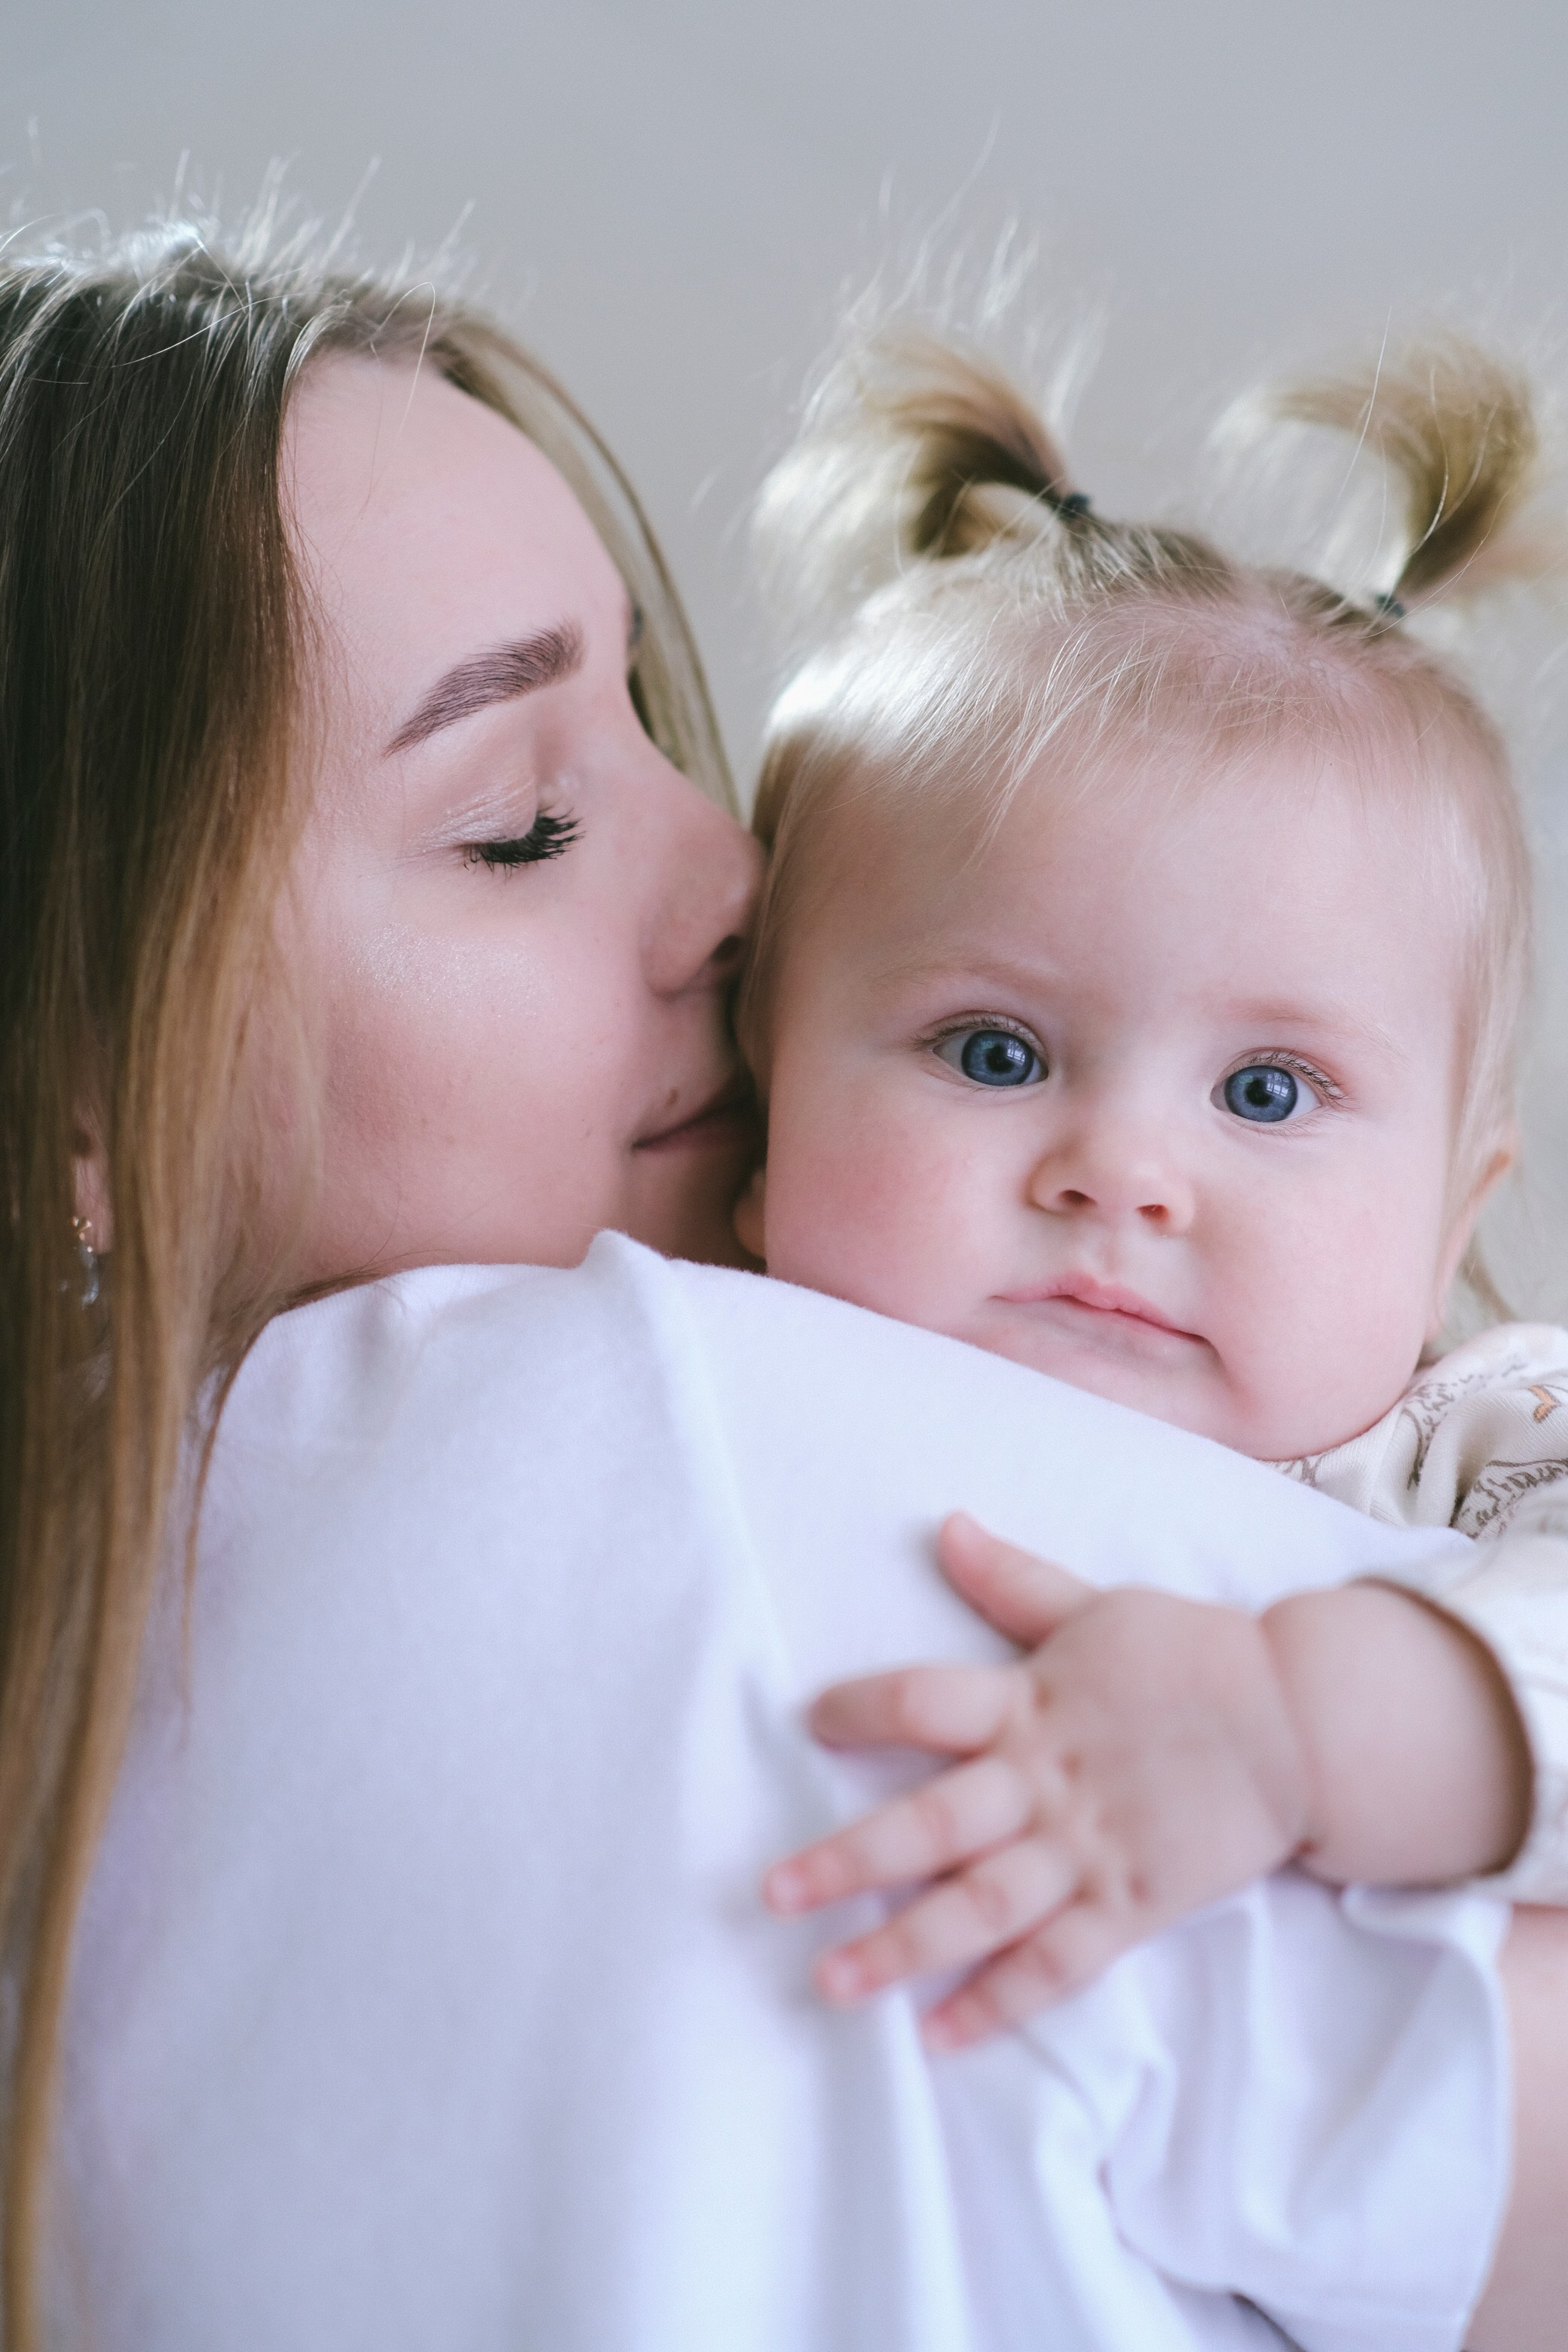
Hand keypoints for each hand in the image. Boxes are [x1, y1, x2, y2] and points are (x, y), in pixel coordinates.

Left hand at [764, 1512, 1310, 2047]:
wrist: (1303, 1723)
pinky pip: (1060, 1963)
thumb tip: (944, 1527)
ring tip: (832, 1982)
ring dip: (904, 1948)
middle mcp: (1048, 1782)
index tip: (810, 1719)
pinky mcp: (1133, 1904)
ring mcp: (1090, 1851)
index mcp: (1033, 1701)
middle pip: (935, 1824)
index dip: (864, 1707)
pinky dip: (1003, 2001)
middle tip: (773, 1894)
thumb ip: (1013, 1581)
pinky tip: (940, 2036)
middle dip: (849, 1860)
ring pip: (984, 1907)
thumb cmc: (1192, 1657)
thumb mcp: (1097, 1606)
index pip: (927, 1701)